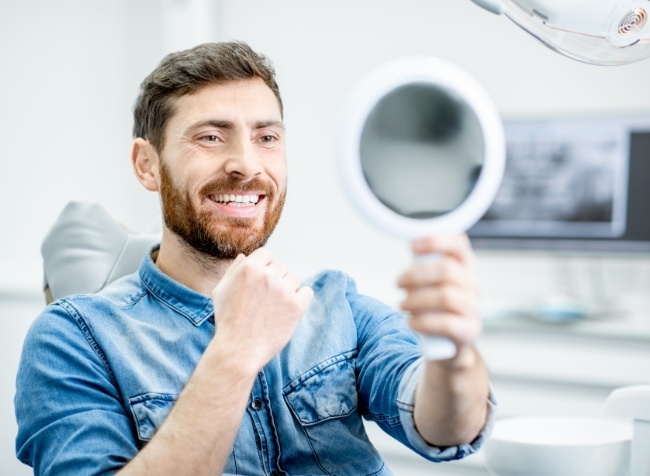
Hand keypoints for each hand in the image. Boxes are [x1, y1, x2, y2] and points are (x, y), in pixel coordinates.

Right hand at [211, 247, 312, 371]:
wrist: (239, 350)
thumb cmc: (228, 321)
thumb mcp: (221, 291)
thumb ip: (233, 270)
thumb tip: (245, 257)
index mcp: (249, 268)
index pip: (267, 254)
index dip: (265, 266)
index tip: (262, 282)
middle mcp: (268, 276)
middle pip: (281, 267)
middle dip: (275, 279)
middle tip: (266, 299)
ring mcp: (284, 290)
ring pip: (294, 279)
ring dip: (287, 289)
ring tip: (275, 307)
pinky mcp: (297, 306)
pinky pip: (307, 292)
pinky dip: (301, 299)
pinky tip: (288, 310)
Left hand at [397, 234, 480, 360]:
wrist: (449, 343)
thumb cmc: (436, 306)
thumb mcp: (430, 282)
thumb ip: (424, 265)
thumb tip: (412, 247)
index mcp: (464, 267)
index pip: (458, 244)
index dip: (436, 241)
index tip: (413, 246)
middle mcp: (473, 284)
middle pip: (448, 270)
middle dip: (417, 275)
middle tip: (398, 283)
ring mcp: (473, 307)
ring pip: (446, 296)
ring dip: (417, 300)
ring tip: (402, 304)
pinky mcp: (469, 330)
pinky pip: (447, 324)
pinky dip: (424, 322)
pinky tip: (412, 322)